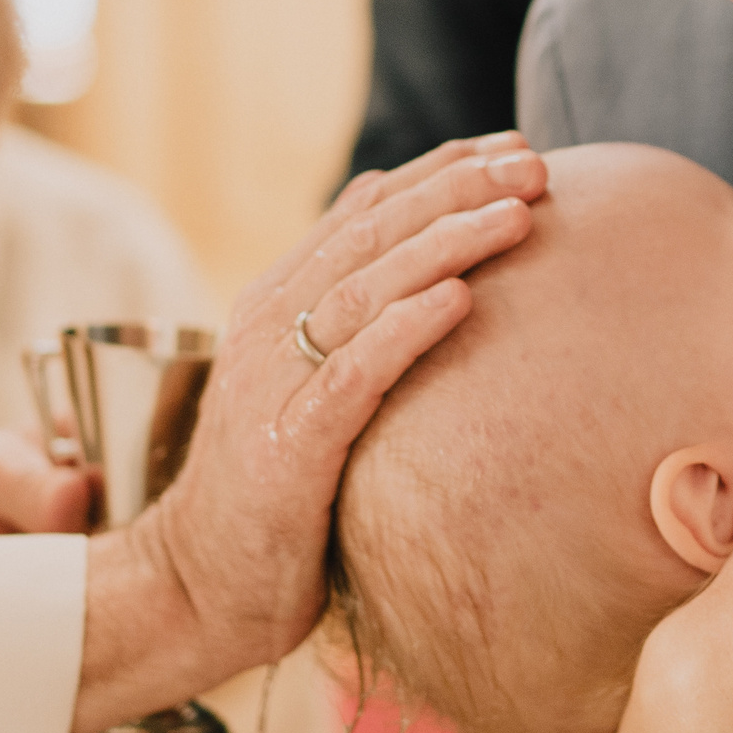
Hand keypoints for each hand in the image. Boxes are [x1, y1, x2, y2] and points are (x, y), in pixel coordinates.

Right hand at [73, 132, 547, 732]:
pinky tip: (461, 299)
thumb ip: (347, 320)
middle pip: (372, 234)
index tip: (513, 147)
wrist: (197, 585)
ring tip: (516, 215)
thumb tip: (411, 252)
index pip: (365, 212)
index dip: (440, 172)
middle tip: (534, 164)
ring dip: (445, 244)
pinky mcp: (287, 446)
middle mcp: (268, 326)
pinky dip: (407, 329)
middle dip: (457, 190)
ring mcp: (274, 383)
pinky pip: (354, 372)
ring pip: (366, 288)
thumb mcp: (306, 385)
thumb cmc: (274, 490)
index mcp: (275, 302)